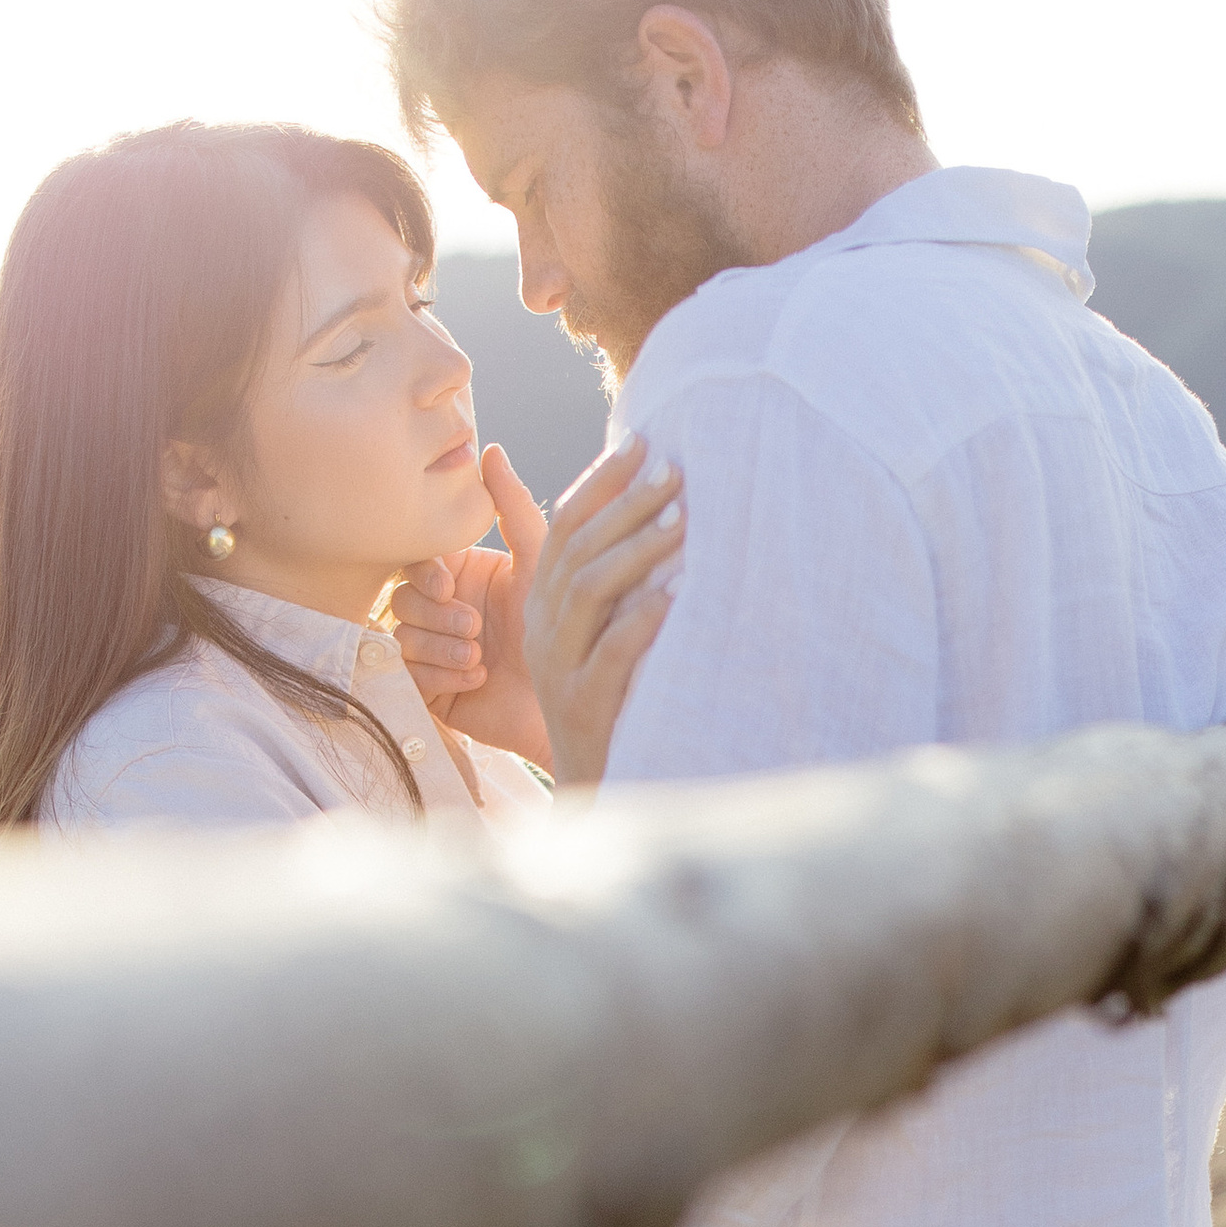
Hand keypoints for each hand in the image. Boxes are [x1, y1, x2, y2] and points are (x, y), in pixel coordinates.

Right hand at [389, 448, 552, 768]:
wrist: (575, 698)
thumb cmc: (568, 628)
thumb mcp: (540, 564)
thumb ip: (514, 508)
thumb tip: (489, 449)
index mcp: (459, 573)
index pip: (415, 559)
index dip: (424, 571)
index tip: (448, 584)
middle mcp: (439, 610)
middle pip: (402, 598)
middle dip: (435, 614)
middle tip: (474, 626)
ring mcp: (431, 651)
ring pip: (402, 637)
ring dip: (441, 647)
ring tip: (480, 658)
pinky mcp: (428, 691)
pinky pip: (409, 677)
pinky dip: (441, 677)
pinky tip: (476, 680)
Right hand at [524, 437, 683, 787]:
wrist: (596, 783)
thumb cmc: (615, 699)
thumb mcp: (609, 630)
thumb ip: (619, 577)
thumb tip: (662, 510)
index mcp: (543, 603)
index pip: (564, 524)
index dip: (602, 481)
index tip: (644, 443)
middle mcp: (543, 629)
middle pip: (577, 549)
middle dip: (627, 504)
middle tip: (674, 470)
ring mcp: (558, 668)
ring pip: (588, 593)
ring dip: (637, 551)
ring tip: (682, 520)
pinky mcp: (582, 706)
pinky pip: (609, 654)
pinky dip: (643, 620)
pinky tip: (677, 593)